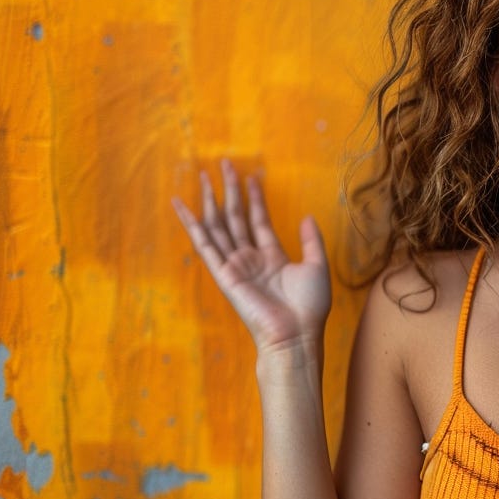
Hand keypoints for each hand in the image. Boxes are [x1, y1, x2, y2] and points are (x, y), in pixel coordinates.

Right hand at [173, 160, 330, 353]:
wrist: (296, 334)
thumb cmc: (309, 307)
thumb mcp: (316, 266)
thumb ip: (311, 240)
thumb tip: (307, 216)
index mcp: (272, 257)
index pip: (259, 220)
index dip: (255, 198)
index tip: (252, 176)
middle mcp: (250, 258)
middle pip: (235, 217)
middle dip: (230, 190)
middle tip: (225, 163)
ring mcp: (234, 264)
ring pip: (218, 225)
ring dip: (211, 199)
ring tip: (205, 174)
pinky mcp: (223, 273)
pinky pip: (204, 243)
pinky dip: (191, 224)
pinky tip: (181, 205)